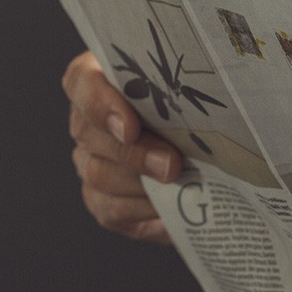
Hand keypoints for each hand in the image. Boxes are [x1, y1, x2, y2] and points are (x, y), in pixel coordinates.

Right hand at [62, 51, 182, 243]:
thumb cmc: (197, 114)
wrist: (209, 155)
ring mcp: (90, 162)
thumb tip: (198, 106)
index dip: (101, 105)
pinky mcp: (102, 201)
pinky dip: (143, 210)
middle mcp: (88, 123)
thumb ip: (184, 91)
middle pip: (89, 134)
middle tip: (172, 164)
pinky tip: (169, 209)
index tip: (130, 127)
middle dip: (135, 153)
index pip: (82, 82)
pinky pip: (111, 210)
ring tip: (180, 186)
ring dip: (143, 184)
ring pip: (99, 175)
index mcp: (101, 81)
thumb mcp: (192, 94)